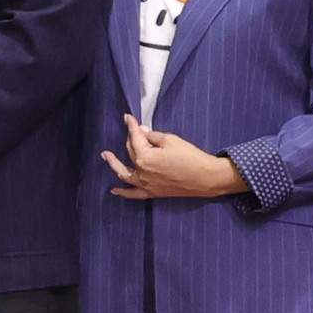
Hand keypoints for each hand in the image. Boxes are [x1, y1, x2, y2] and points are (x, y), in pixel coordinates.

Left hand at [109, 120, 240, 202]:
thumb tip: (142, 133)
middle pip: (131, 152)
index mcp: (144, 157)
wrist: (206, 178)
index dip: (131, 126)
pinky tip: (114, 190)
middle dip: (132, 139)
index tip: (127, 118)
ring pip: (125, 173)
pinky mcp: (153, 193)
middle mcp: (141, 172)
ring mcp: (145, 184)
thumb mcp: (171, 140)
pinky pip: (133, 194)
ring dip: (114, 164)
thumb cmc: (191, 157)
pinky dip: (123, 192)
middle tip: (135, 131)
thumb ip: (152, 136)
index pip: (135, 138)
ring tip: (106, 155)